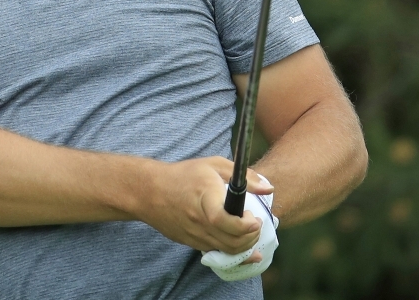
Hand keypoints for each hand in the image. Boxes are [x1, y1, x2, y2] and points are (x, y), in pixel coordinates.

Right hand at [134, 157, 273, 255]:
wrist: (149, 191)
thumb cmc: (183, 175)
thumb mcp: (213, 165)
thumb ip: (243, 176)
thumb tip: (269, 188)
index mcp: (206, 199)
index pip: (229, 222)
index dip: (248, 226)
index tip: (255, 217)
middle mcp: (200, 221)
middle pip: (234, 241)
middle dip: (252, 236)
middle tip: (255, 223)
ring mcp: (195, 235)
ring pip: (227, 251)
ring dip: (245, 245)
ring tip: (248, 231)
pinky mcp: (191, 243)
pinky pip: (217, 253)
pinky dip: (232, 251)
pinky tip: (241, 247)